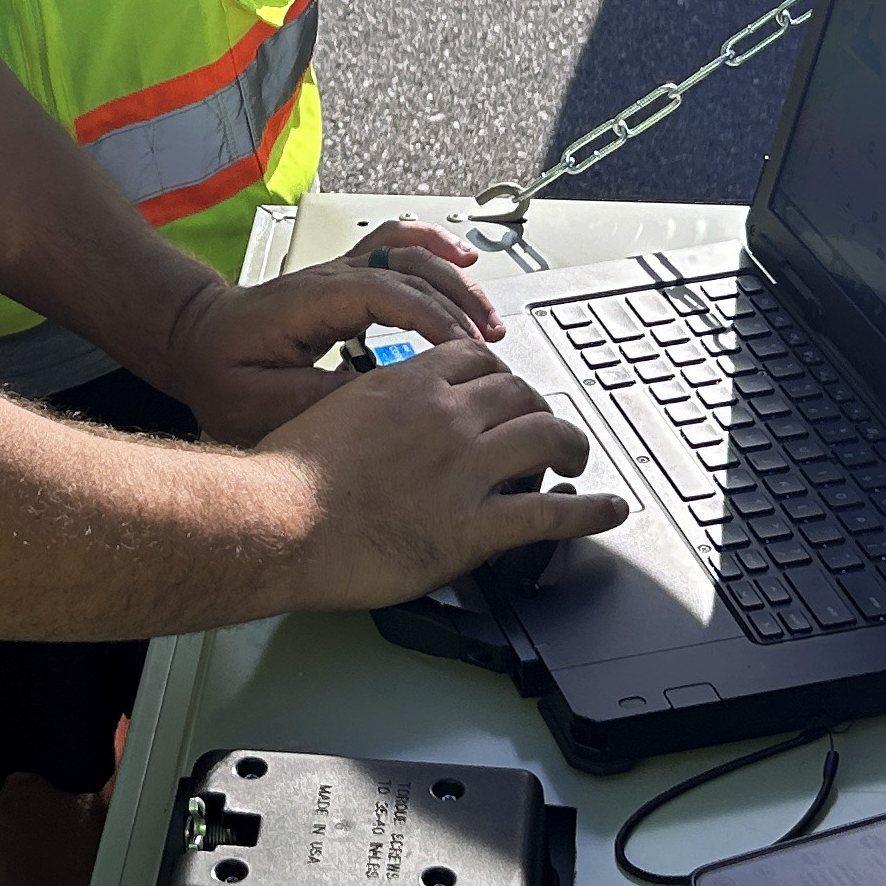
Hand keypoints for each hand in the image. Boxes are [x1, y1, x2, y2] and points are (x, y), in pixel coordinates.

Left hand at [151, 222, 502, 443]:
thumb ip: (320, 398)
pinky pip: (396, 245)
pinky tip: (462, 259)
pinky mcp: (346, 278)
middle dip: (457, 304)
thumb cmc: (219, 371)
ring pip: (409, 254)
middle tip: (490, 344)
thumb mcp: (260, 401)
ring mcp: (340, 272)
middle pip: (409, 270)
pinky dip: (434, 246)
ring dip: (455, 280)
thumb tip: (382, 397)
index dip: (430, 318)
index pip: (385, 293)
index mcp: (309, 301)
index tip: (462, 350)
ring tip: (489, 318)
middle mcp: (330, 278)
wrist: (192, 341)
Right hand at [255, 343, 622, 613]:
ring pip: (548, 436)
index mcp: (408, 385)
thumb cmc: (286, 478)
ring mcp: (466, 469)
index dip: (500, 375)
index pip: (476, 359)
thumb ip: (365, 410)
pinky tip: (609, 510)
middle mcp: (447, 417)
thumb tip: (375, 420)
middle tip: (542, 427)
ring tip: (578, 459)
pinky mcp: (474, 526)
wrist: (276, 521)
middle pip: (521, 392)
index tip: (503, 390)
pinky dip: (591, 510)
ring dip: (572, 446)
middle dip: (539, 408)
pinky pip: (552, 512)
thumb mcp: (325, 415)